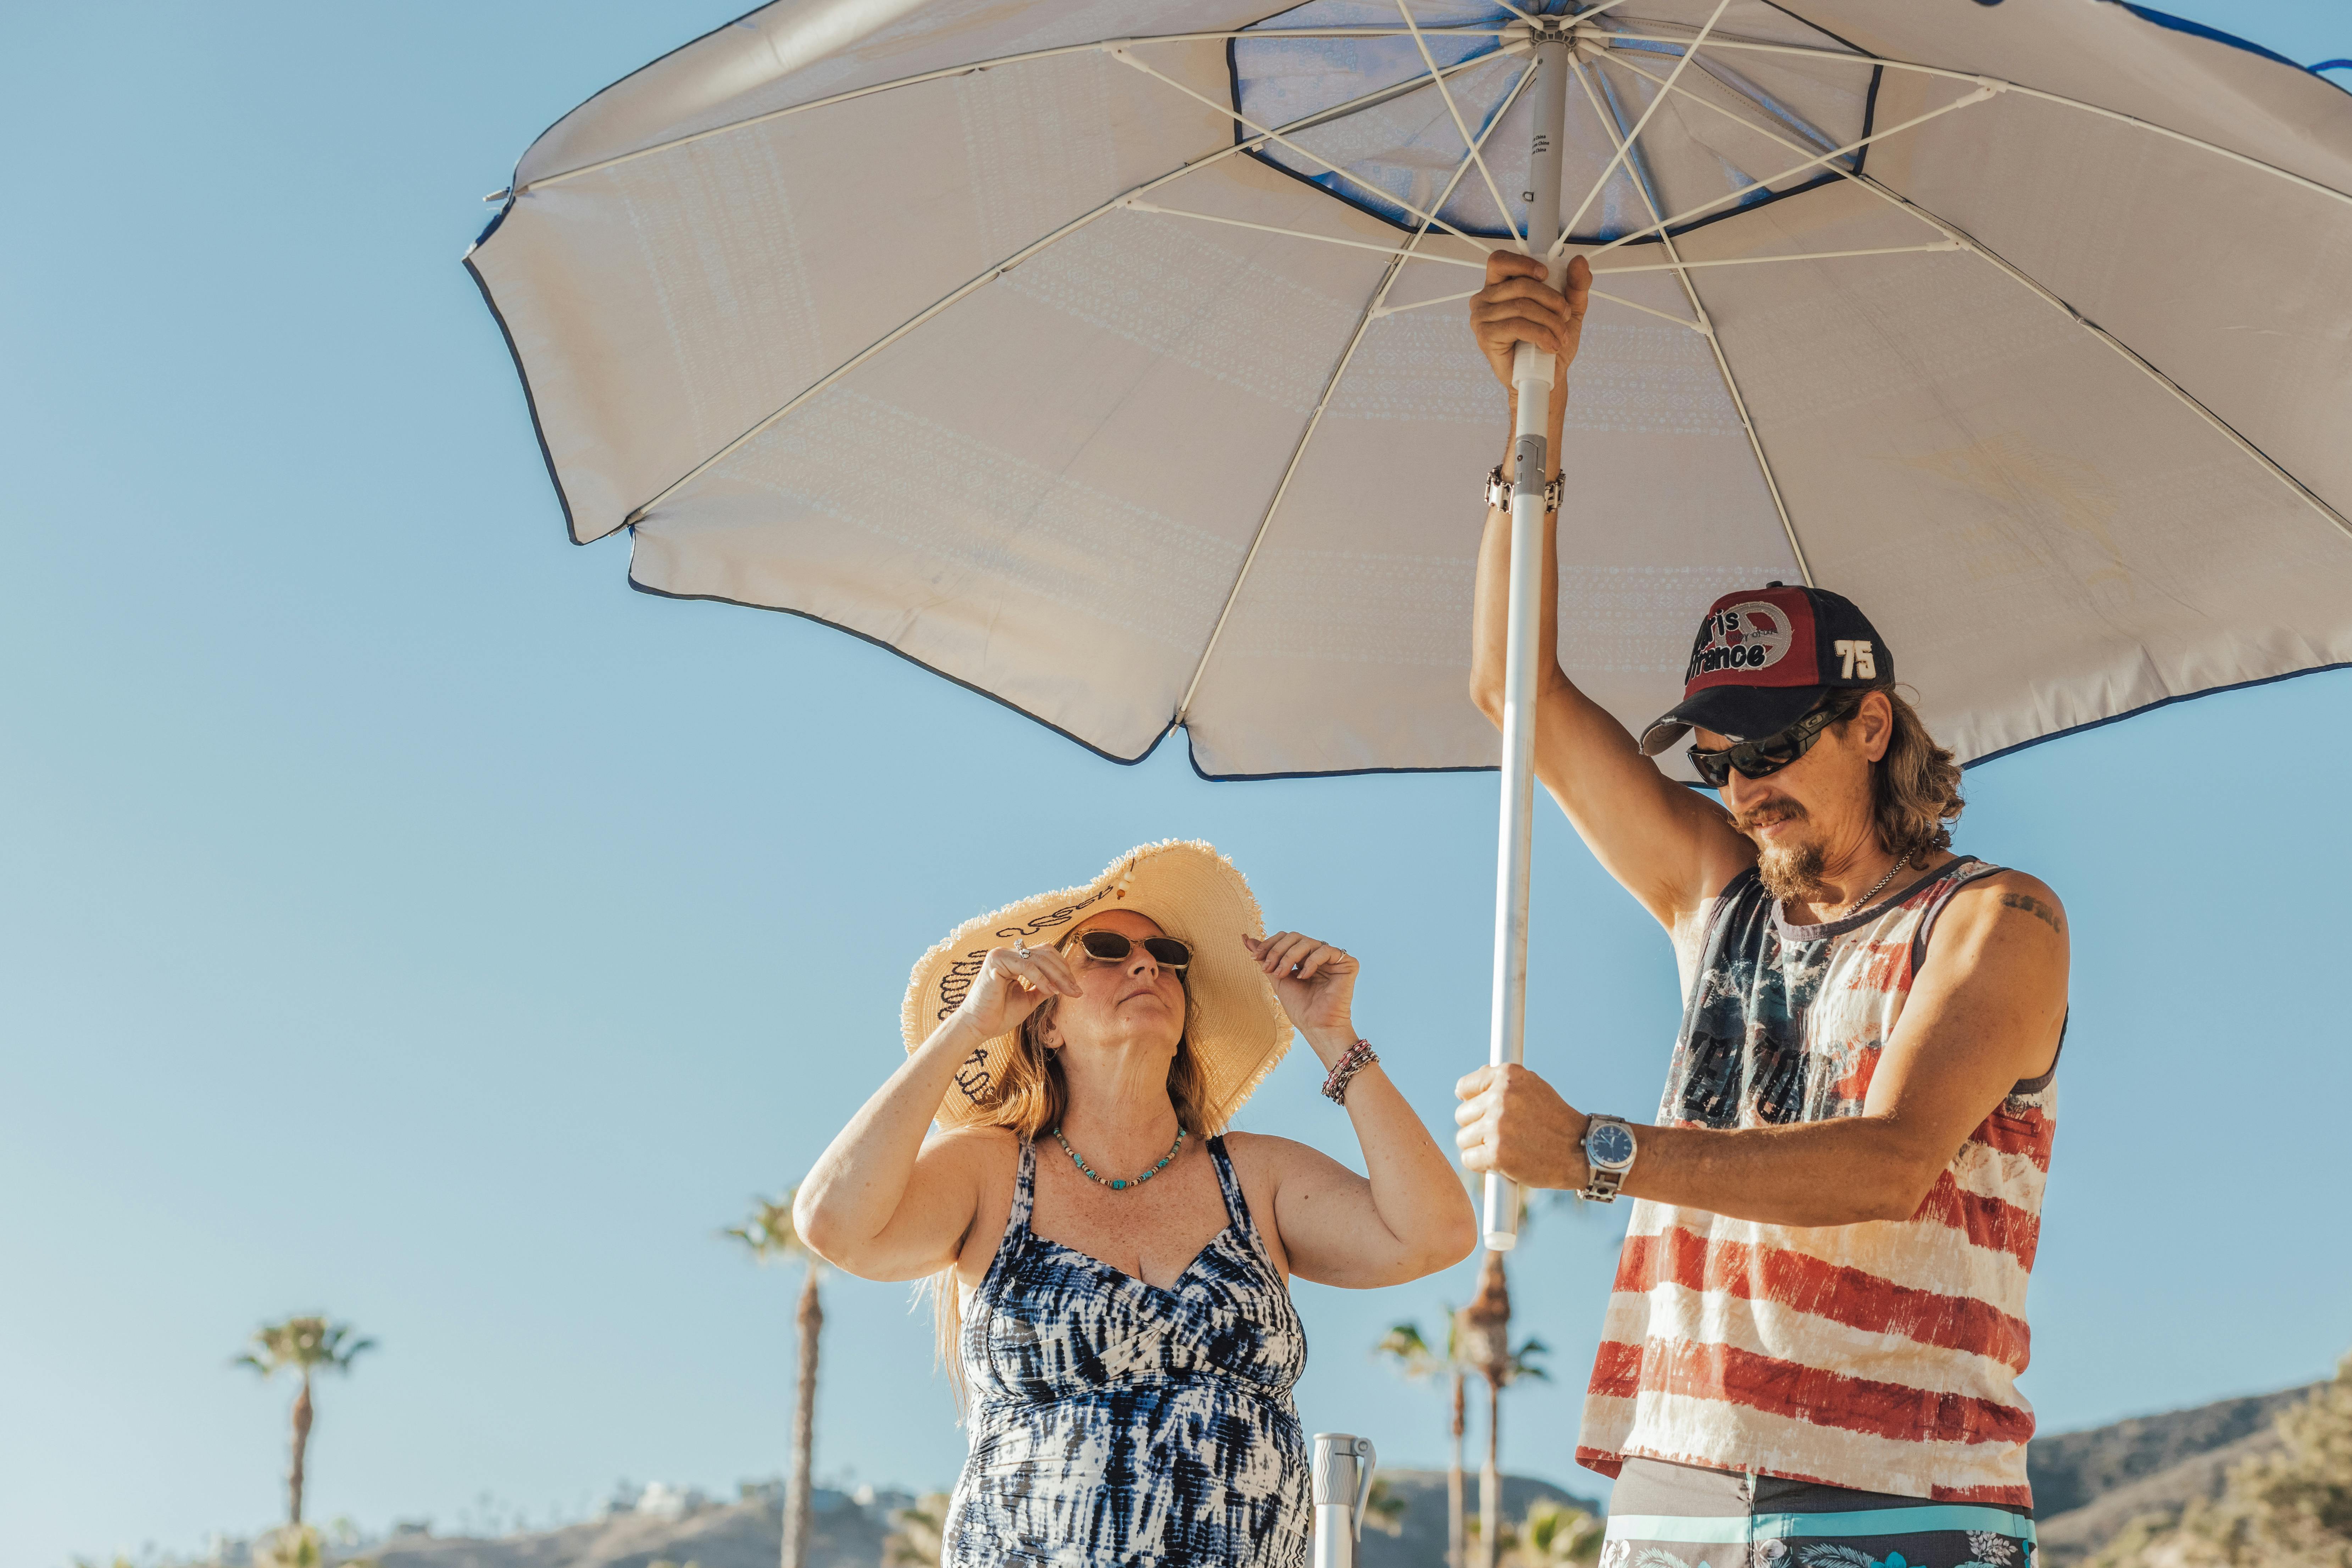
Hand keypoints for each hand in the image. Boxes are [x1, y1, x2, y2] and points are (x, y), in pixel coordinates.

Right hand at [955, 942, 1081, 1039]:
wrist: (978, 1027)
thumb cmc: (1000, 1015)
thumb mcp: (1029, 999)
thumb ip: (1044, 988)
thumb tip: (1063, 983)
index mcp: (1014, 960)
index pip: (1045, 955)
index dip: (1063, 969)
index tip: (1075, 989)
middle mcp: (1007, 953)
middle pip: (1045, 953)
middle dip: (1064, 972)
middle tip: (1076, 991)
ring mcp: (1000, 954)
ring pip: (1038, 958)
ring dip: (1057, 975)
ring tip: (1066, 992)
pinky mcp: (996, 961)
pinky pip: (1026, 965)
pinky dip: (1041, 978)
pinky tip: (1051, 990)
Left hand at [1243, 931, 1357, 1044]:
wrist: (1315, 1026)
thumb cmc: (1299, 1007)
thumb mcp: (1277, 978)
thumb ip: (1265, 958)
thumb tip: (1246, 938)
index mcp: (1304, 956)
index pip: (1286, 938)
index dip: (1269, 944)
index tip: (1254, 957)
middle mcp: (1318, 954)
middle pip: (1295, 936)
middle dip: (1277, 951)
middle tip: (1269, 969)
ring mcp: (1333, 959)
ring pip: (1307, 941)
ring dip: (1289, 957)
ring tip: (1282, 975)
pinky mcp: (1347, 964)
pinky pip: (1326, 951)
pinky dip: (1311, 962)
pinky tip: (1304, 976)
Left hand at [1454, 1063, 1588, 1189]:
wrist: (1581, 1150)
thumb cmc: (1555, 1120)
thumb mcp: (1532, 1087)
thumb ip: (1499, 1083)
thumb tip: (1461, 1089)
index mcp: (1508, 1077)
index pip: (1464, 1087)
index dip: (1473, 1103)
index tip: (1487, 1112)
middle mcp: (1500, 1098)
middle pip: (1461, 1115)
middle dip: (1477, 1127)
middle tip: (1504, 1134)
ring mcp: (1497, 1126)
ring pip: (1463, 1139)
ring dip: (1480, 1147)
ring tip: (1506, 1148)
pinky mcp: (1496, 1154)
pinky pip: (1468, 1159)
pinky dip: (1482, 1165)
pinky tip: (1502, 1163)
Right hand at [1469, 252, 1590, 427]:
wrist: (1545, 377)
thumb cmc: (1549, 342)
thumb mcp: (1569, 309)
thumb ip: (1575, 284)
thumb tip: (1579, 261)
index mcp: (1499, 286)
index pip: (1499, 261)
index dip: (1522, 264)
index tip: (1545, 275)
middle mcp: (1485, 299)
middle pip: (1520, 285)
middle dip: (1551, 300)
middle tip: (1564, 316)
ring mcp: (1482, 318)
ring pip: (1521, 306)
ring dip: (1550, 322)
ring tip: (1560, 336)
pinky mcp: (1485, 336)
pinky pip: (1517, 326)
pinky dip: (1541, 335)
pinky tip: (1550, 346)